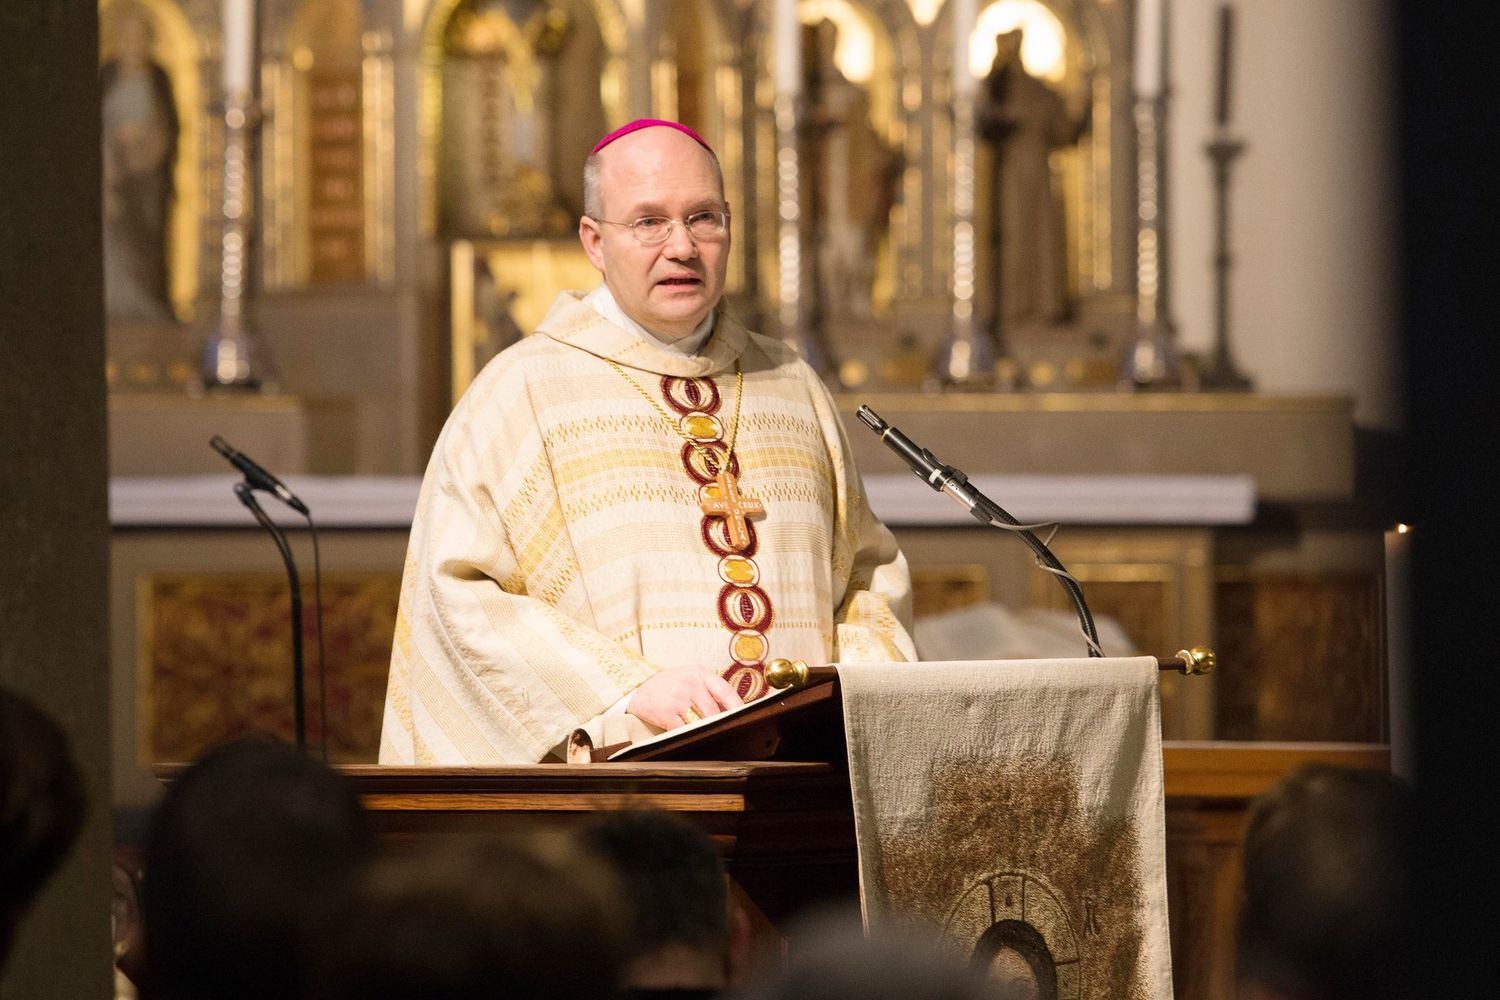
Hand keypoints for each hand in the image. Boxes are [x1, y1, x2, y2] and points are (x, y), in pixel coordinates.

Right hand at [626, 666, 742, 729]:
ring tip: (701, 730)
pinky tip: (686, 732)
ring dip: (703, 729)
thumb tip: (731, 710)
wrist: (639, 689)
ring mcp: (678, 699)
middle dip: (717, 722)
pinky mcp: (667, 713)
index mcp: (700, 673)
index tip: (743, 717)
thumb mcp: (690, 677)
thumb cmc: (670, 684)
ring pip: (701, 722)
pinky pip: (684, 730)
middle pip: (713, 711)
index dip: (737, 706)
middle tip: (721, 729)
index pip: (725, 690)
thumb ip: (710, 689)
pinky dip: (688, 734)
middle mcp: (690, 684)